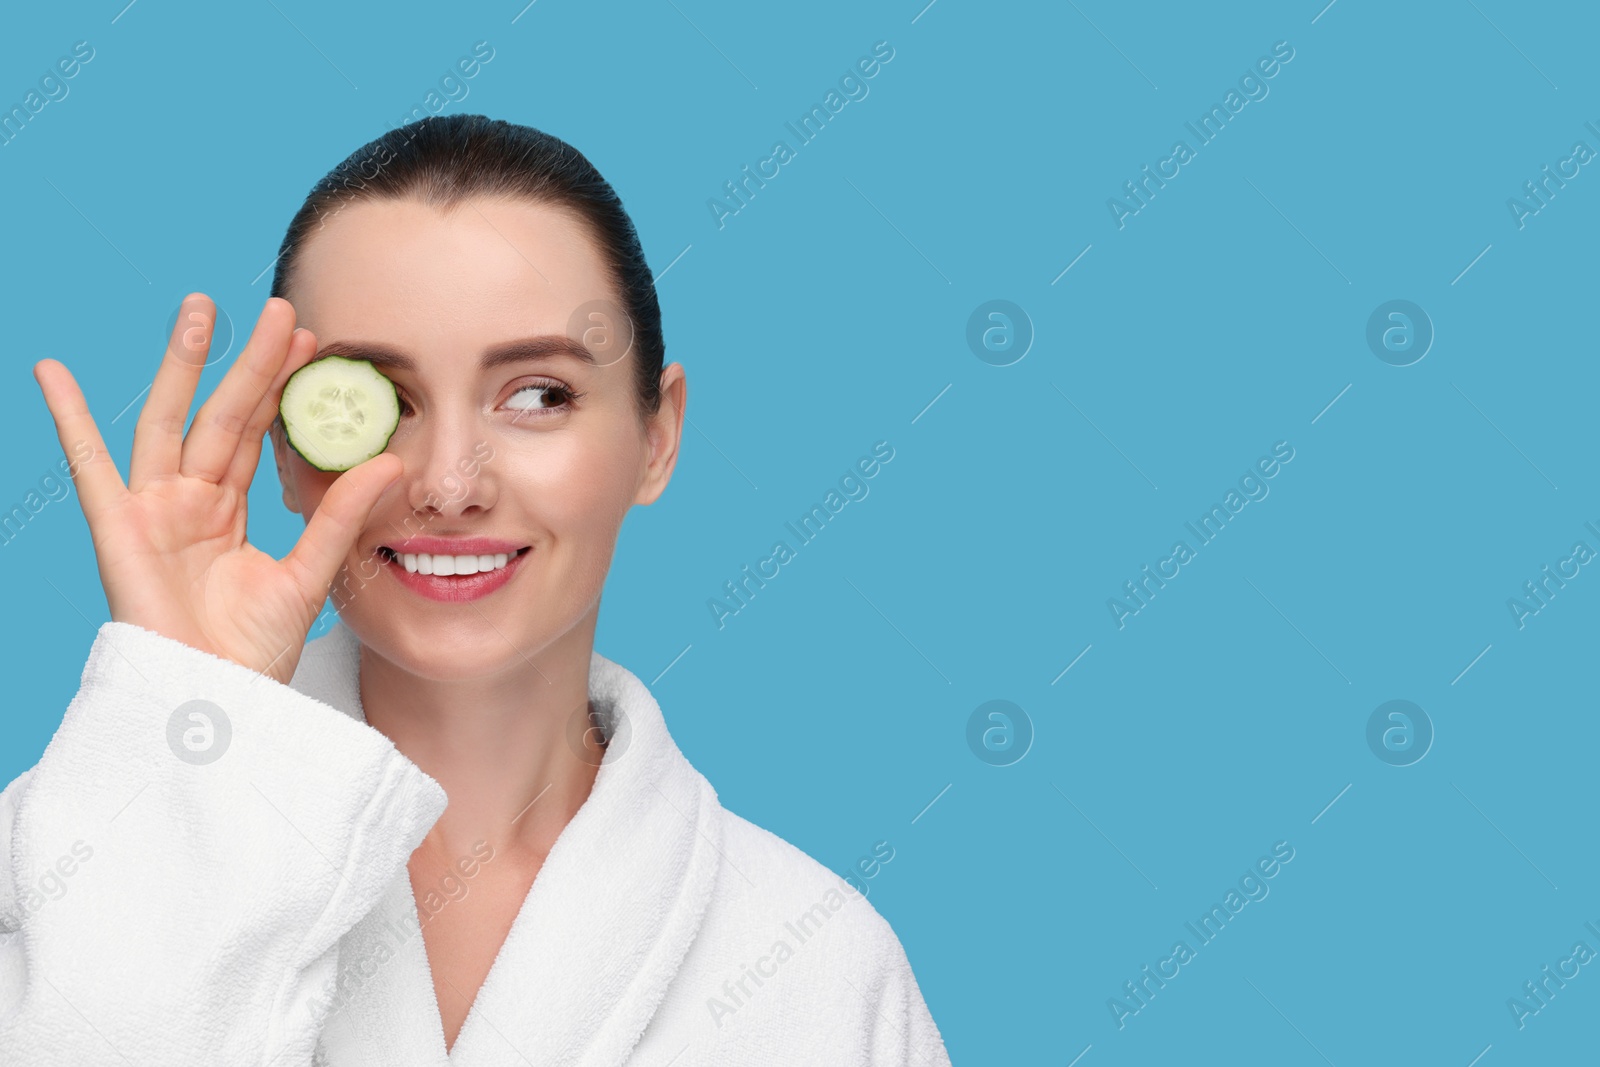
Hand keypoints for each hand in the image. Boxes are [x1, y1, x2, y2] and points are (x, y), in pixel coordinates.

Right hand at [32, 293, 401, 684]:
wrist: (217, 705)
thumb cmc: (252, 654)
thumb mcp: (308, 575)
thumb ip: (338, 517)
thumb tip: (389, 462)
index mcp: (228, 512)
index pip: (258, 434)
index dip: (283, 388)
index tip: (314, 342)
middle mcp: (188, 503)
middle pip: (221, 416)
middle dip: (249, 363)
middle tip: (279, 308)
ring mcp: (151, 512)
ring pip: (170, 423)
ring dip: (182, 365)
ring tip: (201, 308)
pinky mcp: (118, 531)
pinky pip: (89, 467)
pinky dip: (69, 419)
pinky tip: (54, 373)